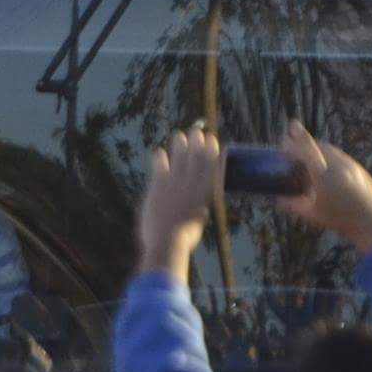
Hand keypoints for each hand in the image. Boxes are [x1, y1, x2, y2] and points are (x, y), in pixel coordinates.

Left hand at [136, 130, 220, 278]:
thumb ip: (197, 211)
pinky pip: (160, 166)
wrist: (167, 241)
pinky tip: (159, 151)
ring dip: (180, 145)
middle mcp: (192, 185)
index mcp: (204, 194)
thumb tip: (200, 209)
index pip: (211, 167)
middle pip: (196, 158)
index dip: (212, 152)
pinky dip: (159, 158)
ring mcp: (175, 183)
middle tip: (197, 131)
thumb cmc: (182, 239)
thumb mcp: (196, 223)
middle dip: (197, 142)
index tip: (213, 141)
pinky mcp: (159, 185)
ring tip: (179, 135)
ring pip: (179, 158)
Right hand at [278, 122, 371, 251]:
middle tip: (296, 147)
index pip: (307, 148)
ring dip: (319, 149)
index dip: (296, 137)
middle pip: (319, 145)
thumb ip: (293, 206)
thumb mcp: (313, 215)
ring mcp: (351, 165)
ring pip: (331, 150)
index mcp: (323, 175)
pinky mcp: (360, 168)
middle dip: (306, 143)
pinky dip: (331, 156)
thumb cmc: (340, 220)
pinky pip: (342, 156)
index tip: (287, 133)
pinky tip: (329, 167)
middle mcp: (337, 164)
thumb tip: (278, 202)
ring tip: (311, 156)